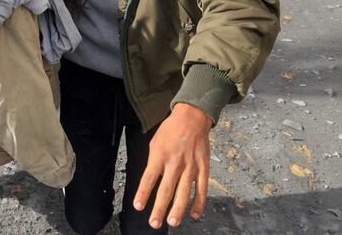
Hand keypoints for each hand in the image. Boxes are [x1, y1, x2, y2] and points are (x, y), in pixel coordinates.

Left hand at [133, 103, 211, 228]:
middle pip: (166, 190)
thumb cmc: (170, 131)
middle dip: (159, 208)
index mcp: (160, 155)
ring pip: (184, 192)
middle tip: (154, 223)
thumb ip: (154, 162)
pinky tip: (194, 214)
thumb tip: (151, 182)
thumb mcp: (155, 143)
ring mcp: (191, 166)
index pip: (149, 178)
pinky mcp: (203, 167)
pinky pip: (201, 189)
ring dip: (178, 209)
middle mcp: (175, 162)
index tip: (138, 206)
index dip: (143, 193)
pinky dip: (198, 203)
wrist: (192, 118)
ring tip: (172, 222)